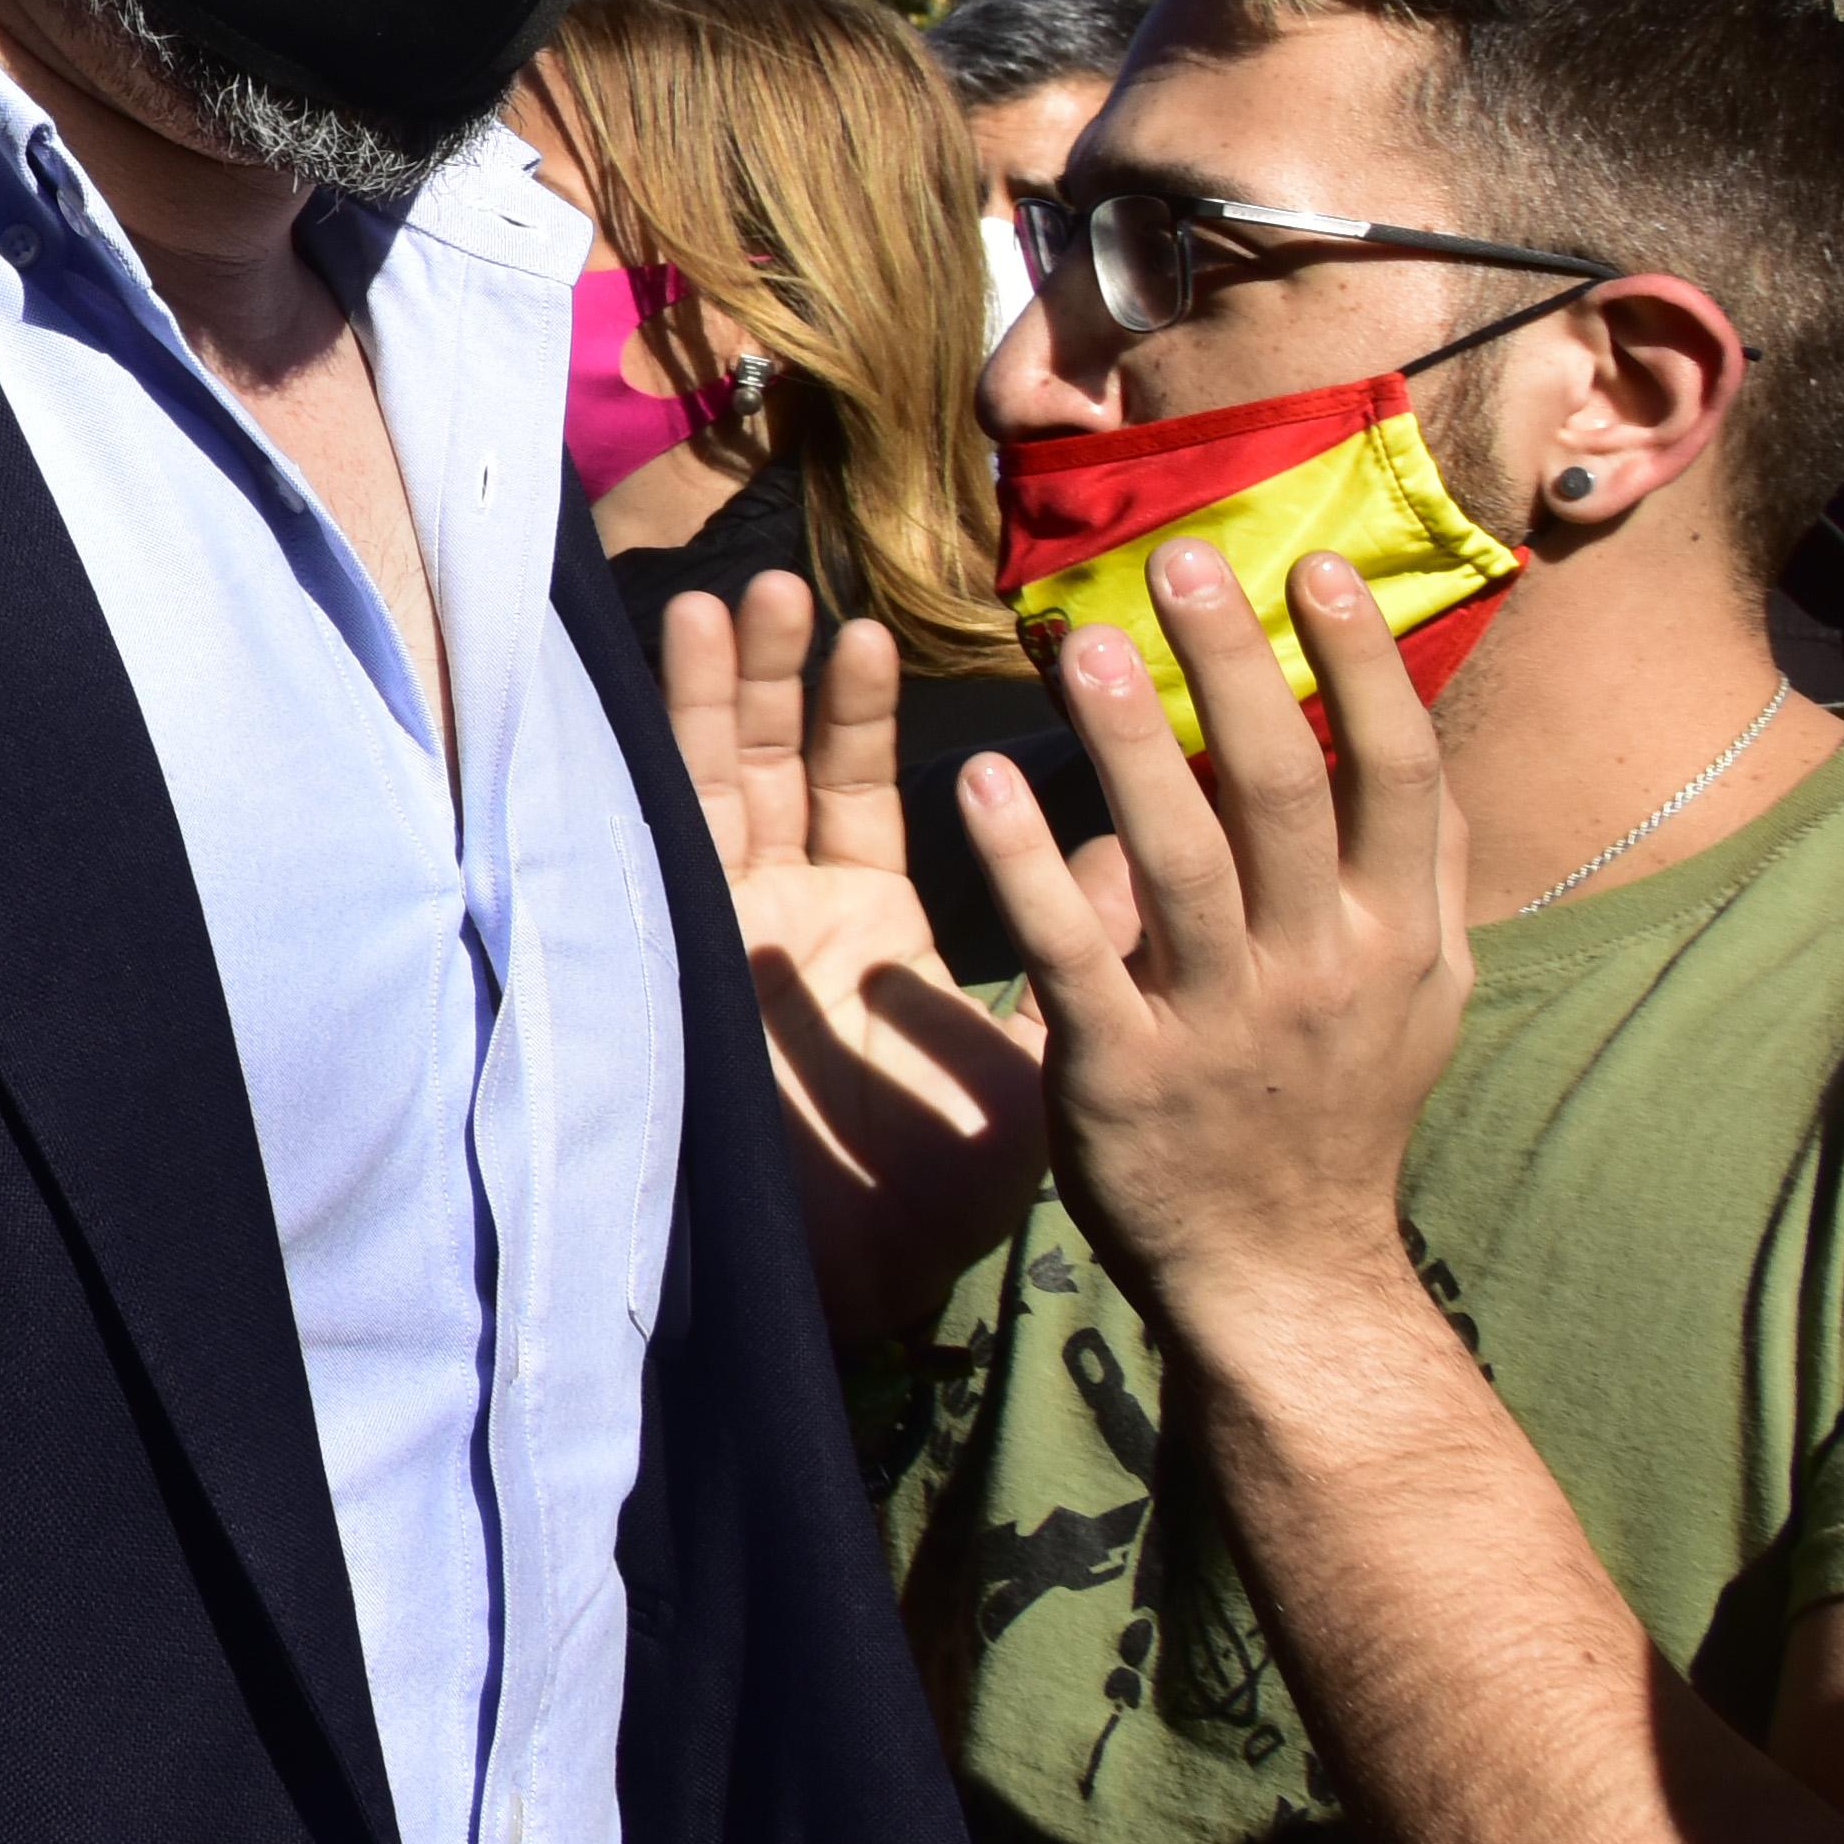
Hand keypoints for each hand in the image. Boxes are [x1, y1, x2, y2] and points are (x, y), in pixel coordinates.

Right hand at [657, 573, 1051, 1352]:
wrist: (864, 1268)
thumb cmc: (941, 1185)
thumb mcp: (1053, 1052)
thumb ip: (1093, 948)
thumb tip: (1147, 850)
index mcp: (868, 933)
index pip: (864, 795)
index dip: (858, 713)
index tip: (885, 618)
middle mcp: (792, 914)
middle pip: (787, 765)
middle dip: (792, 673)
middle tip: (817, 576)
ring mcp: (738, 919)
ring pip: (731, 772)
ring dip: (738, 678)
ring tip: (763, 588)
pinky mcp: (704, 928)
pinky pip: (698, 809)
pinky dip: (696, 720)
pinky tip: (700, 639)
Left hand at [961, 543, 1477, 1343]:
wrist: (1285, 1273)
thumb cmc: (1340, 1109)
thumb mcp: (1423, 997)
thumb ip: (1424, 875)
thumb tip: (1423, 748)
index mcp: (1398, 938)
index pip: (1398, 776)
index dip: (1363, 670)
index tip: (1322, 569)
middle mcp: (1320, 969)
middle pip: (1284, 794)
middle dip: (1235, 672)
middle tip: (1182, 562)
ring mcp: (1222, 1020)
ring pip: (1176, 860)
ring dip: (1125, 746)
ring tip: (1075, 643)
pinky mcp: (1122, 1069)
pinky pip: (1071, 951)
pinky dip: (1026, 866)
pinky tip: (980, 781)